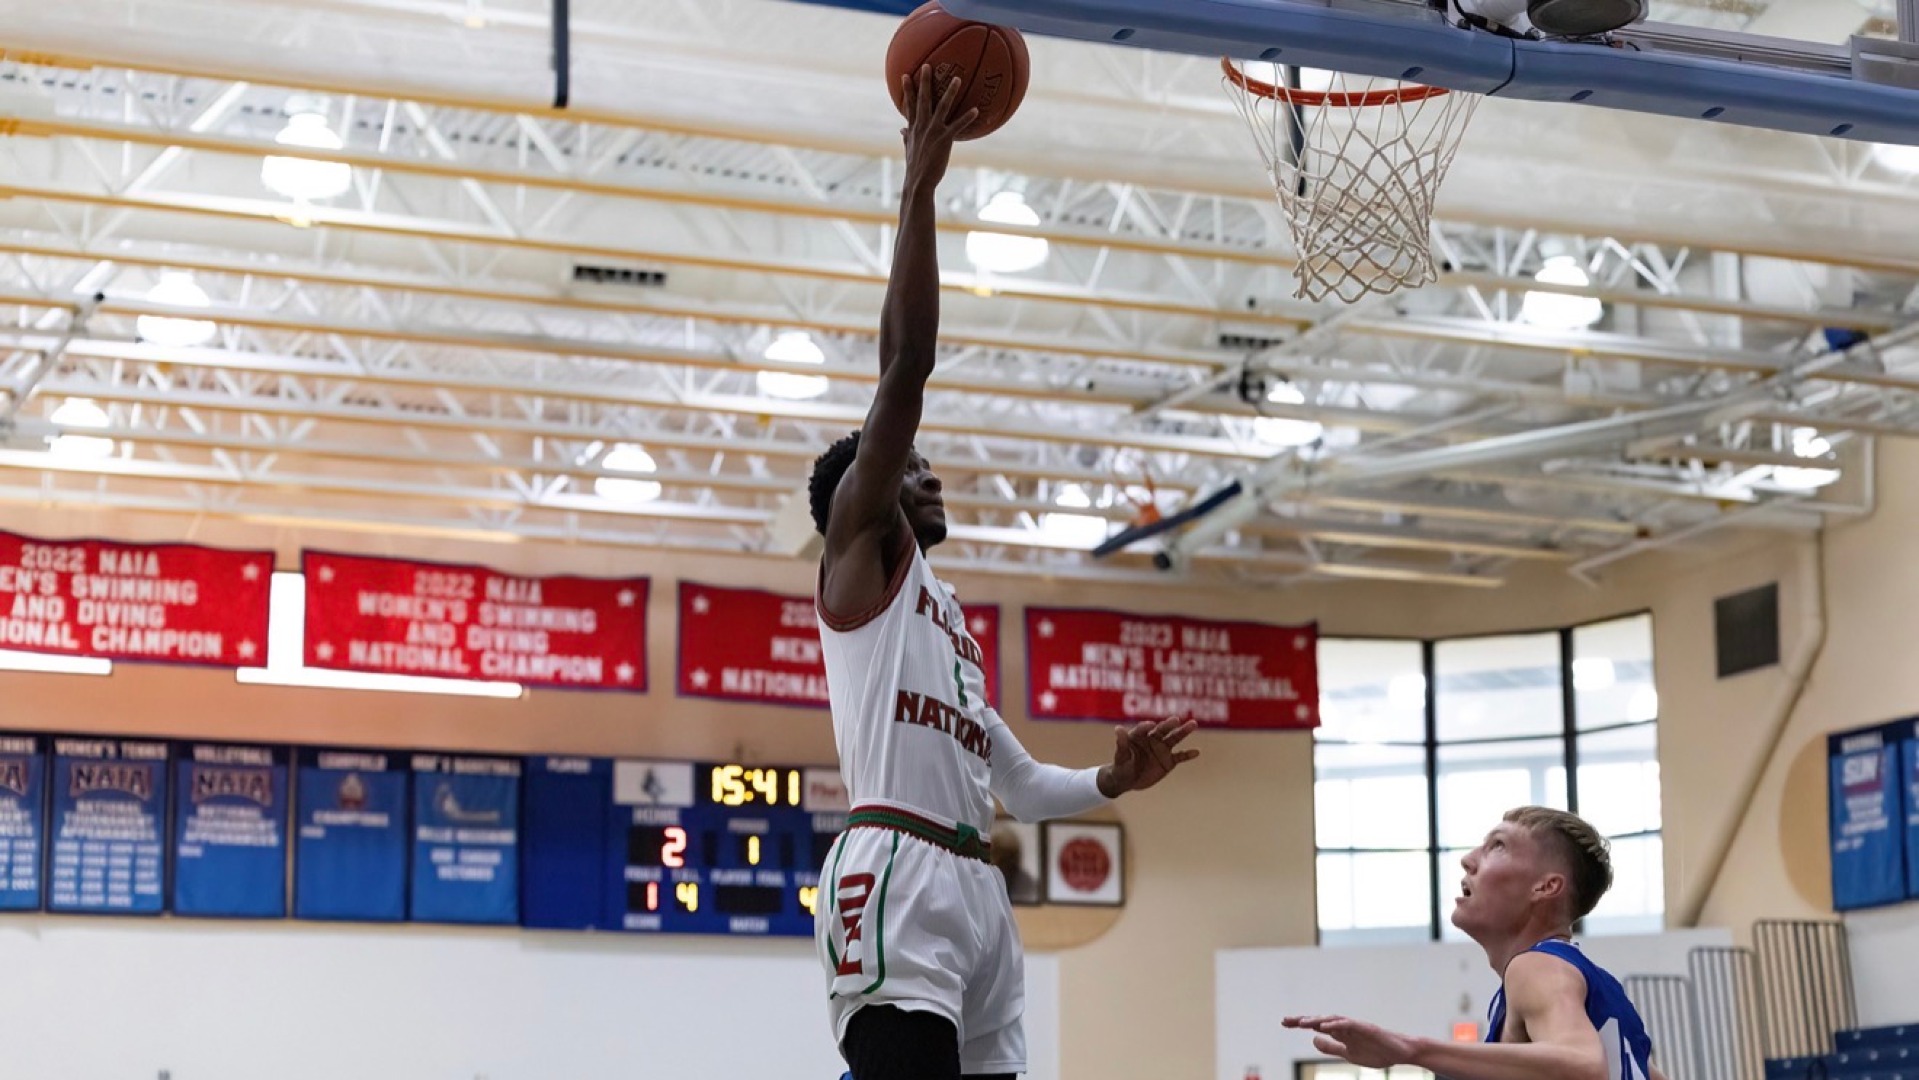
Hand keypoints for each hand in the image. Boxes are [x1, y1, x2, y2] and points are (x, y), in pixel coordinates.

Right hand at [899, 65, 977, 191]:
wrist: (918, 182)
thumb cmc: (915, 167)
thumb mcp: (908, 149)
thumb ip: (906, 137)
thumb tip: (901, 130)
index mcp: (913, 128)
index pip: (909, 105)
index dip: (907, 90)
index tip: (905, 75)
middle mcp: (922, 126)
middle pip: (922, 100)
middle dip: (924, 82)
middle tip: (927, 65)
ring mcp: (933, 131)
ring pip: (942, 107)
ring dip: (950, 92)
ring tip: (957, 79)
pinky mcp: (944, 139)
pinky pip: (958, 126)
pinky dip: (967, 117)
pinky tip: (976, 110)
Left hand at [1098, 717, 1198, 795]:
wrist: (1128, 780)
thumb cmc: (1121, 766)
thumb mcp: (1121, 756)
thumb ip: (1122, 743)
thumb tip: (1118, 728)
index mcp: (1139, 736)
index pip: (1143, 729)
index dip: (1146, 727)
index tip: (1151, 725)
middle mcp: (1152, 739)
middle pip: (1162, 730)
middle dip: (1168, 725)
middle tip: (1176, 719)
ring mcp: (1162, 749)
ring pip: (1174, 738)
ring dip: (1183, 731)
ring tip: (1193, 724)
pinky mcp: (1169, 761)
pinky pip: (1180, 756)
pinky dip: (1188, 754)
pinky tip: (1197, 752)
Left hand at [1281, 1016, 1418, 1069]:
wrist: (1401, 1053)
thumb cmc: (1377, 1051)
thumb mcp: (1348, 1054)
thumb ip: (1331, 1047)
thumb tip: (1312, 1039)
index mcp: (1340, 1033)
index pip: (1317, 1026)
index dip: (1301, 1023)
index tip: (1285, 1023)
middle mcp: (1345, 1026)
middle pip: (1320, 1020)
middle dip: (1303, 1020)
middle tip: (1285, 1021)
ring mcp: (1356, 1026)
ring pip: (1332, 1020)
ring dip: (1316, 1020)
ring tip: (1301, 1023)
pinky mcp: (1367, 1028)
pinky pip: (1349, 1024)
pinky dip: (1336, 1024)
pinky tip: (1324, 1026)